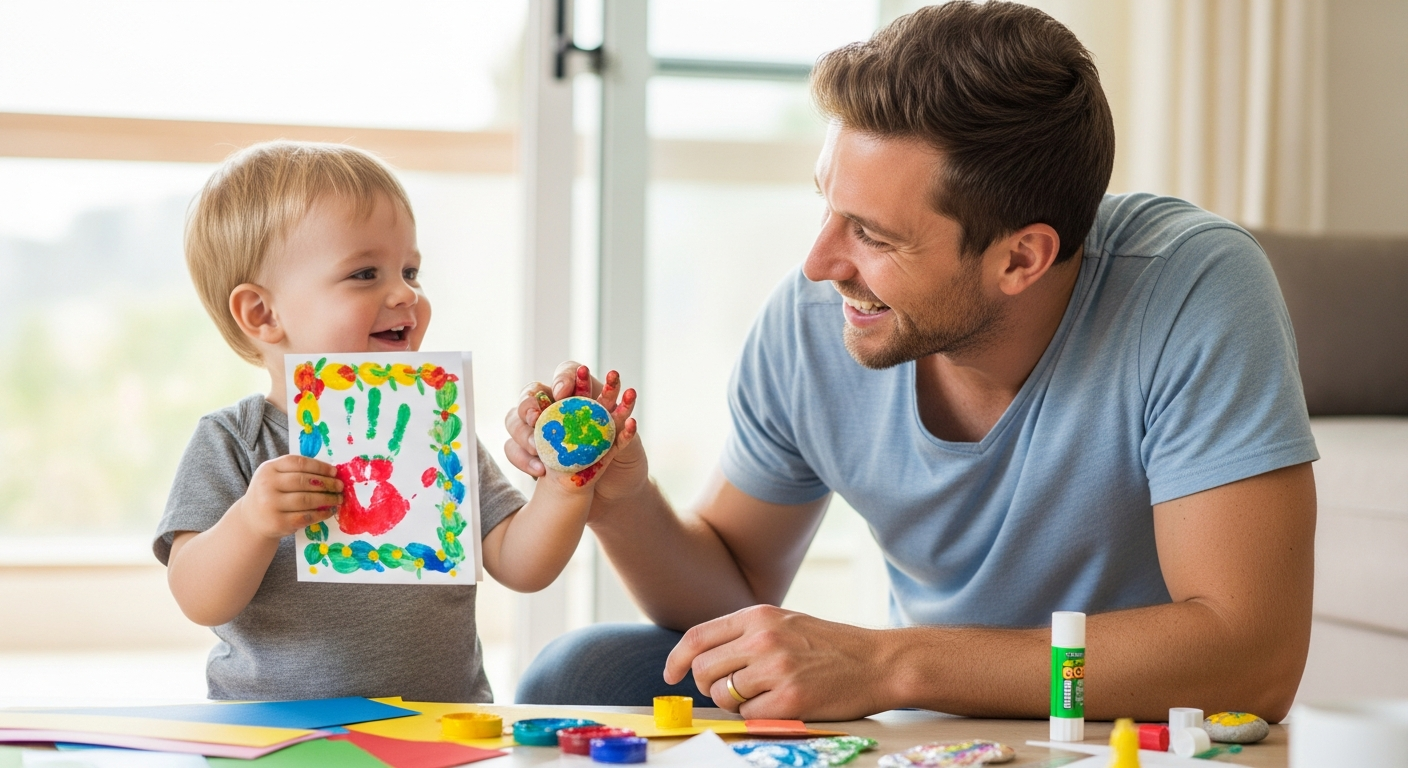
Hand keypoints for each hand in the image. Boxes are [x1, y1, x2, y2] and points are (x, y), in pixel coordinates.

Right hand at [236, 455, 343, 539]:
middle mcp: (267, 485)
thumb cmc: (271, 494)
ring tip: (338, 498)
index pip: (298, 463)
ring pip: (307, 500)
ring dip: (327, 499)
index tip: (334, 471)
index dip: (319, 466)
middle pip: (304, 481)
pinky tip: (329, 511)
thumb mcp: (276, 477)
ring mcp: (271, 505)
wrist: (252, 519)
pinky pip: (305, 517)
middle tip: (340, 486)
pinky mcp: (278, 522)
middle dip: (327, 483)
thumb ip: (297, 471)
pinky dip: (321, 514)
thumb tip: (331, 472)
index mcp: (268, 468)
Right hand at [505, 361, 644, 502]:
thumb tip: (625, 420)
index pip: (568, 373)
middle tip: (535, 418)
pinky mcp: (533, 455)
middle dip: (529, 404)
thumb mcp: (630, 445)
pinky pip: (515, 451)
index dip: (564, 378)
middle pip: (532, 394)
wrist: (617, 495)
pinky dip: (523, 459)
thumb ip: (622, 432)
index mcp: (585, 398)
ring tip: (537, 451)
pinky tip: (539, 471)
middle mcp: (559, 410)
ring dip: (522, 433)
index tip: (562, 392)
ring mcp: (542, 432)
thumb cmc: (625, 463)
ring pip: (515, 421)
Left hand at [663, 605, 893, 721]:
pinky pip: (750, 716)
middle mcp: (763, 638)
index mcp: (759, 615)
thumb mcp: (787, 622)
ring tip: (765, 695)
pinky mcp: (790, 700)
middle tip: (731, 691)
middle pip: (705, 670)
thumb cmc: (832, 646)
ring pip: (724, 696)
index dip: (677, 659)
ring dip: (737, 703)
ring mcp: (776, 669)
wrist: (878, 662)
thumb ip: (747, 633)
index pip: (698, 637)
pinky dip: (759, 716)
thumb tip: (703, 657)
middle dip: (709, 686)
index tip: (672, 675)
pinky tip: (783, 704)